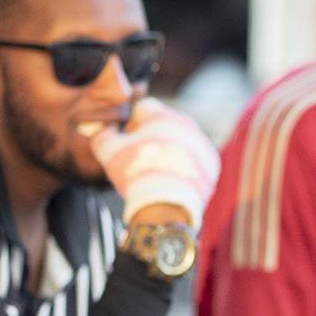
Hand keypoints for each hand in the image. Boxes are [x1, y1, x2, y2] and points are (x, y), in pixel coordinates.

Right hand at [85, 99, 218, 225]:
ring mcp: (202, 144)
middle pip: (164, 124)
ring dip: (169, 150)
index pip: (143, 109)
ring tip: (157, 172)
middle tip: (141, 160)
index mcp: (161, 115)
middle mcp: (186, 124)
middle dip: (152, 137)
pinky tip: (173, 180)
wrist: (167, 206)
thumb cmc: (135, 174)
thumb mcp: (107, 151)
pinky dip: (185, 166)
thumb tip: (103, 129)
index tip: (128, 143)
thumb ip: (102, 133)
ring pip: (181, 141)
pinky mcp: (213, 164)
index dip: (132, 125)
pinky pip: (195, 159)